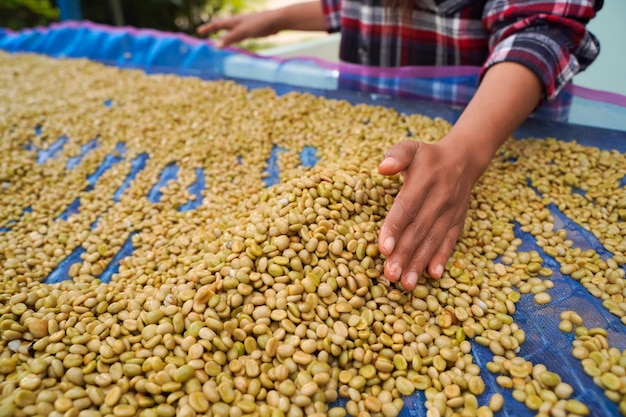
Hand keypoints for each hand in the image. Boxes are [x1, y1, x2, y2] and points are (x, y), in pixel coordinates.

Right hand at [197, 11, 279, 47]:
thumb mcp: (242, 32)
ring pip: (231, 31)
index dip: (207, 28)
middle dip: (213, 30)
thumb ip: (230, 39)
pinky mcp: (252, 31)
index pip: (217, 24)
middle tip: (205, 33)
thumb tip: (216, 46)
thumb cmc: (259, 24)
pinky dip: (235, 39)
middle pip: (223, 27)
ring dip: (224, 35)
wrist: (276, 21)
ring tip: (218, 39)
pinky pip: (240, 36)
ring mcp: (245, 27)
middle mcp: (238, 23)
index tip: (198, 31)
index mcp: (234, 21)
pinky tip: (237, 42)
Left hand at [378, 139, 478, 289]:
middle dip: (404, 254)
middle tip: (390, 275)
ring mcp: (450, 212)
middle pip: (419, 230)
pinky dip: (442, 258)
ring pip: (433, 240)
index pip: (407, 207)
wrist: (464, 159)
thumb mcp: (411, 147)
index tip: (383, 247)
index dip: (395, 227)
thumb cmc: (427, 157)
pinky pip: (450, 242)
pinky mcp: (457, 222)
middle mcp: (439, 198)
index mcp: (424, 180)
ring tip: (406, 284)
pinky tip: (433, 275)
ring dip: (419, 263)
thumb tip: (383, 167)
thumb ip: (397, 155)